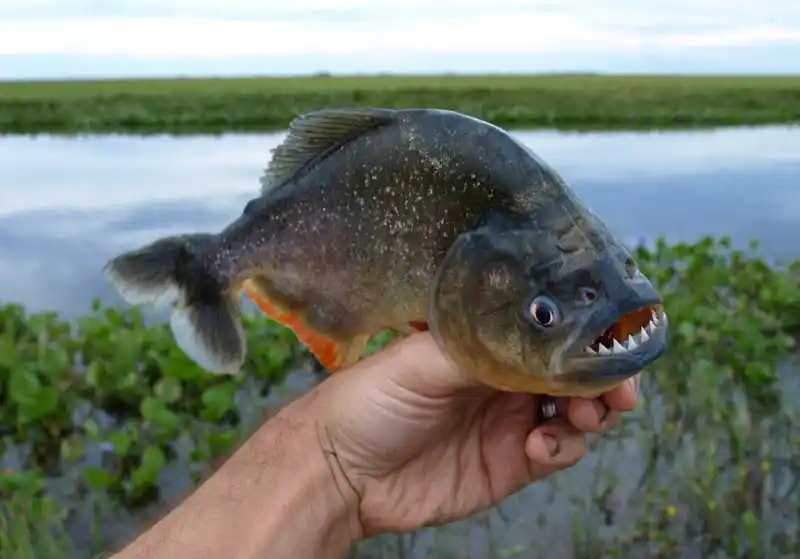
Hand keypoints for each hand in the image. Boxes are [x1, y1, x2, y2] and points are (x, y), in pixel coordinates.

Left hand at [316, 332, 639, 536]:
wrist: (342, 471)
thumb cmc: (369, 400)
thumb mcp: (419, 359)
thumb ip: (481, 344)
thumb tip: (540, 328)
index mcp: (484, 340)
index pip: (548, 328)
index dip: (585, 333)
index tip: (614, 338)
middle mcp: (505, 375)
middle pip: (574, 369)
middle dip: (605, 375)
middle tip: (618, 388)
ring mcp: (511, 418)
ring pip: (577, 410)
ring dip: (593, 411)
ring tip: (582, 415)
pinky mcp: (512, 462)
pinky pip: (559, 451)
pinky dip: (563, 446)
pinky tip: (540, 445)